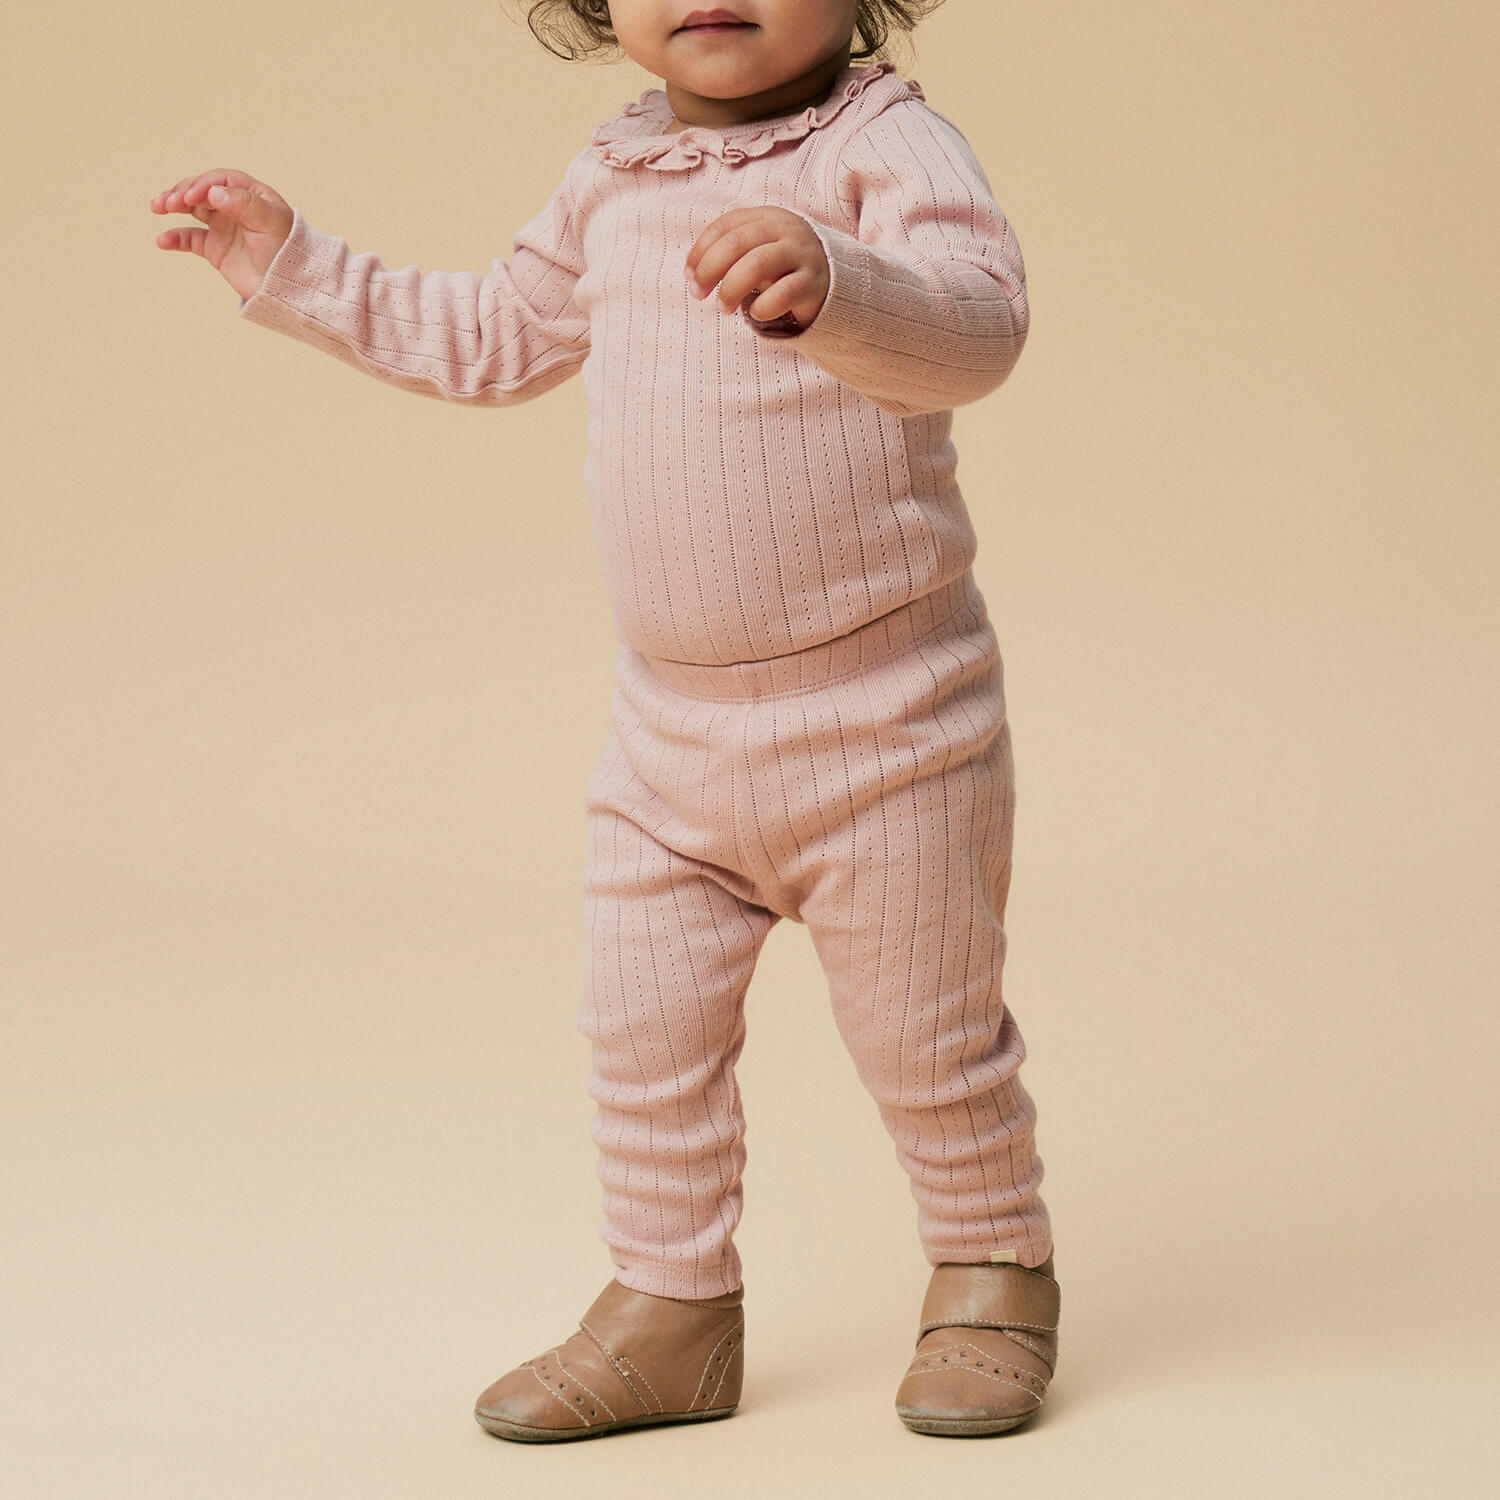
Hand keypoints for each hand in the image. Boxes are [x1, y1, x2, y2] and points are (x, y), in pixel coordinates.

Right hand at [149, 170, 294, 302]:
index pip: (220, 181)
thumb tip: (213, 193)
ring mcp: (223, 227)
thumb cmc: (288, 252)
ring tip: (157, 208)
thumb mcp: (271, 223)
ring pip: (191, 209)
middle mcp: (234, 207)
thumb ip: (244, 204)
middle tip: (169, 203)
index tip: (191, 197)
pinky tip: (163, 241)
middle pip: (201, 191)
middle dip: (183, 193)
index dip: (202, 185)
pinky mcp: (215, 248)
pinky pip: (189, 239)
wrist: (289, 289)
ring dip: (173, 205)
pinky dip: (175, 238)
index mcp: (251, 195)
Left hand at [685, 206, 828, 331]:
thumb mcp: (759, 251)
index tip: (688, 274)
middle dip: (709, 270)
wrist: (836, 286)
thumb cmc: (785, 271)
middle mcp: (787, 230)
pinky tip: (756, 314)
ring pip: (757, 264)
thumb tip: (691, 271)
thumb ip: (730, 253)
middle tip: (697, 294)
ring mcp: (803, 255)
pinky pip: (782, 294)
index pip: (726, 226)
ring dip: (731, 288)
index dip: (701, 250)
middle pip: (736, 243)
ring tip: (722, 308)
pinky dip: (762, 307)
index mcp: (768, 217)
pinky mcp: (815, 284)